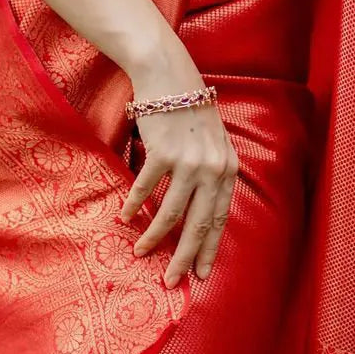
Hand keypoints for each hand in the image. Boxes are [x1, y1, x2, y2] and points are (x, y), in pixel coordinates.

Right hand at [118, 87, 238, 287]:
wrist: (168, 72)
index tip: (201, 272)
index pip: (219, 218)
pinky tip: (126, 217)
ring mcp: (188, 160)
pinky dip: (134, 205)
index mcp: (228, 167)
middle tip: (172, 280)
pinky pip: (146, 188)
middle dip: (185, 256)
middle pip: (198, 224)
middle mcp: (212, 167)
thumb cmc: (188, 106)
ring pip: (171, 213)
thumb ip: (212, 171)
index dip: (208, 248)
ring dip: (154, 237)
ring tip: (142, 253)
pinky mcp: (163, 151)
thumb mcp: (212, 139)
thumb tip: (201, 209)